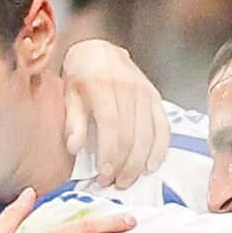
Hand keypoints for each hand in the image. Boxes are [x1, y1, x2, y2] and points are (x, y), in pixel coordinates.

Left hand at [60, 40, 168, 184]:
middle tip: (114, 183)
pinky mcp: (155, 97)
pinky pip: (163, 127)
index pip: (110, 125)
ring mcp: (144, 92)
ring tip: (128, 179)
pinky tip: (151, 166)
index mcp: (102, 84)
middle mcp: (127, 87)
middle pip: (131, 133)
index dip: (109, 153)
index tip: (104, 175)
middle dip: (124, 164)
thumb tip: (74, 148)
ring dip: (139, 162)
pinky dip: (159, 149)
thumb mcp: (68, 93)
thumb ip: (72, 120)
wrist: (99, 49)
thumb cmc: (80, 75)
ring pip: (148, 134)